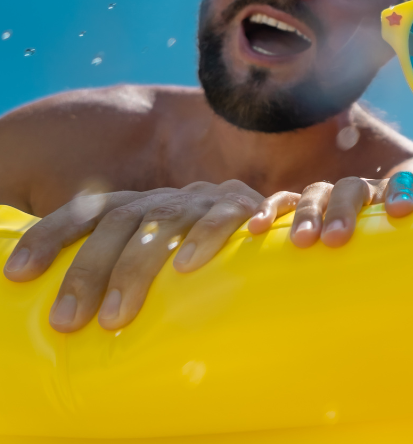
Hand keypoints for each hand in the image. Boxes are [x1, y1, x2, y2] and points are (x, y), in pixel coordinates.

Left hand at [3, 180, 263, 331]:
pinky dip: (206, 238)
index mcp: (140, 206)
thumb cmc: (206, 255)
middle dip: (87, 271)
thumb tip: (69, 316)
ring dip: (134, 269)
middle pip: (118, 223)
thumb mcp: (161, 255)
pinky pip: (224, 217)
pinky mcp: (244, 207)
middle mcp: (166, 199)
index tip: (17, 274)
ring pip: (161, 223)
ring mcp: (203, 200)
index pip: (88, 211)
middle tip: (66, 322)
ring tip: (114, 317)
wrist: (278, 221)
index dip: (50, 236)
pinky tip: (188, 266)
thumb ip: (124, 268)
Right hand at [246, 171, 412, 248]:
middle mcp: (363, 195)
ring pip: (318, 193)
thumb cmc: (403, 252)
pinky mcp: (300, 212)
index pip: (402, 184)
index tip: (401, 211)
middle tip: (337, 239)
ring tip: (303, 241)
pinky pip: (283, 204)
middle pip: (354, 189)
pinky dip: (269, 211)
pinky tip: (255, 229)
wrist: (376, 236)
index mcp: (395, 197)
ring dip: (310, 213)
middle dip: (345, 211)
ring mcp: (330, 200)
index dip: (401, 191)